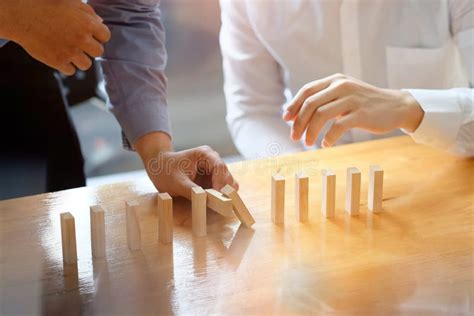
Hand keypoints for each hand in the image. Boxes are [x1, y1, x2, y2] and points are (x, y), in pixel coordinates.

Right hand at [1, 0, 109, 74]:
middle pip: (98, 52)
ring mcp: (70, 52)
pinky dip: (66, 66)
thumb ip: (87, 13)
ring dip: (80, 59)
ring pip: (86, 65)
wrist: (21, 16)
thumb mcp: (70, 2)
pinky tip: (60, 56)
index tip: (90, 35)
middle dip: (90, 48)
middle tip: (79, 44)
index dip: (98, 36)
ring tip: (70, 51)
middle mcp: (81, 39)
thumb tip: (100, 24)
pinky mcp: (58, 61)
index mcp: (87, 23)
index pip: (105, 36)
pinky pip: (71, 71)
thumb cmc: (45, 5)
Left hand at [134, 132, 238, 199]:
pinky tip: (212, 204)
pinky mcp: (212, 181)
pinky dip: (220, 197)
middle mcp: (213, 161)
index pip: (220, 167)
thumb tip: (206, 200)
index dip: (221, 182)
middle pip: (227, 176)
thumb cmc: (165, 171)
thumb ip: (192, 191)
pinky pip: (221, 190)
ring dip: (223, 195)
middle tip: (218, 204)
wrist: (158, 168)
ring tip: (215, 205)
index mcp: (205, 154)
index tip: (217, 196)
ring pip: (227, 184)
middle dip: (224, 190)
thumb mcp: (176, 182)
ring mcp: (213, 171)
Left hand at [283, 74, 423, 146]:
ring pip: (321, 115)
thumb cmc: (364, 104)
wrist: (396, 106)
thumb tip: (295, 116)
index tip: (286, 120)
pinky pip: (338, 127)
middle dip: (298, 122)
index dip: (294, 105)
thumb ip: (323, 101)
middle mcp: (342, 87)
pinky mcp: (361, 114)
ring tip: (308, 143)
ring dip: (310, 132)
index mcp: (335, 81)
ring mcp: (352, 99)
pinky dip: (328, 138)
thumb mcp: (343, 96)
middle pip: (310, 104)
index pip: (307, 90)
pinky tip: (326, 144)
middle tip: (294, 137)